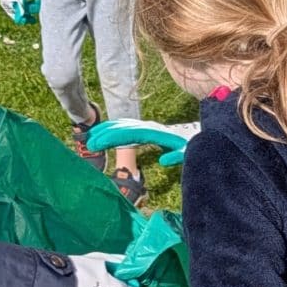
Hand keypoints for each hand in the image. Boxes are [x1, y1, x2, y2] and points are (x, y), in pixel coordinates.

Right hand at [80, 118, 199, 168]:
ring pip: (122, 125)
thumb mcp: (188, 152)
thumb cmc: (191, 146)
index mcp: (156, 132)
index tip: (98, 144)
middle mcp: (148, 126)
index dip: (113, 137)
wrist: (196, 136)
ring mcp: (145, 126)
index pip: (130, 133)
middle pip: (123, 127)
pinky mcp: (144, 129)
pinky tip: (101, 134)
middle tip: (90, 144)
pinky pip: (125, 127)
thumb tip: (163, 161)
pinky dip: (112, 128)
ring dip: (106, 130)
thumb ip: (178, 156)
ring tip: (90, 139)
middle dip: (105, 134)